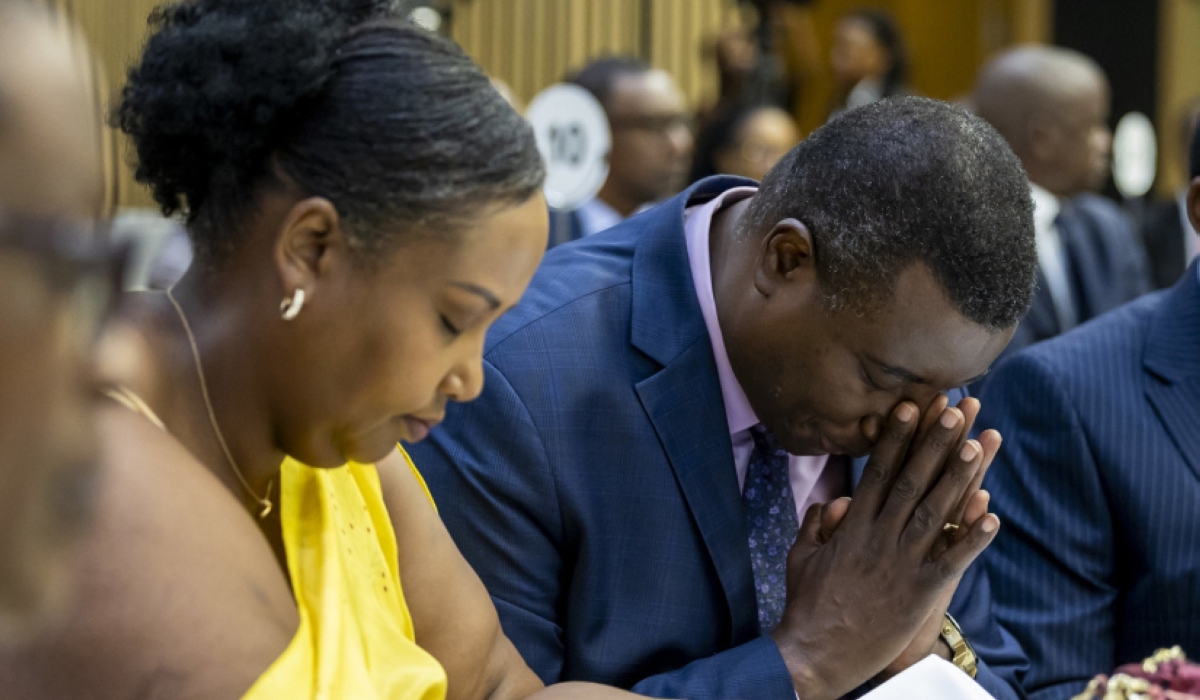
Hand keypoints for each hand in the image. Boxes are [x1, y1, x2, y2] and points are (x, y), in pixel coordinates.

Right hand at [771, 400, 999, 699]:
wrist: (816, 653)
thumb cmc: (806, 604)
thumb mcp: (801, 556)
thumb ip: (816, 525)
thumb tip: (833, 502)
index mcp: (853, 526)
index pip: (879, 472)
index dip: (896, 438)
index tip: (909, 406)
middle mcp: (879, 537)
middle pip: (912, 481)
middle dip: (934, 443)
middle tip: (955, 410)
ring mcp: (901, 563)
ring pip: (936, 512)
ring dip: (959, 477)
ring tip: (980, 445)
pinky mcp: (918, 592)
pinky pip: (952, 561)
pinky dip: (972, 538)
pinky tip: (993, 515)